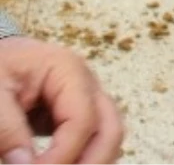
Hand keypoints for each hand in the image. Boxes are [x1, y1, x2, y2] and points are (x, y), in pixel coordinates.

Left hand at [0, 37, 123, 164]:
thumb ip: (6, 127)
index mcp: (69, 71)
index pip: (83, 119)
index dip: (63, 154)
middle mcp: (88, 85)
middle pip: (110, 130)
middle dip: (93, 162)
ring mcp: (86, 99)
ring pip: (107, 138)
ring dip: (92, 162)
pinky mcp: (77, 115)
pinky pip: (93, 141)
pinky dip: (83, 159)